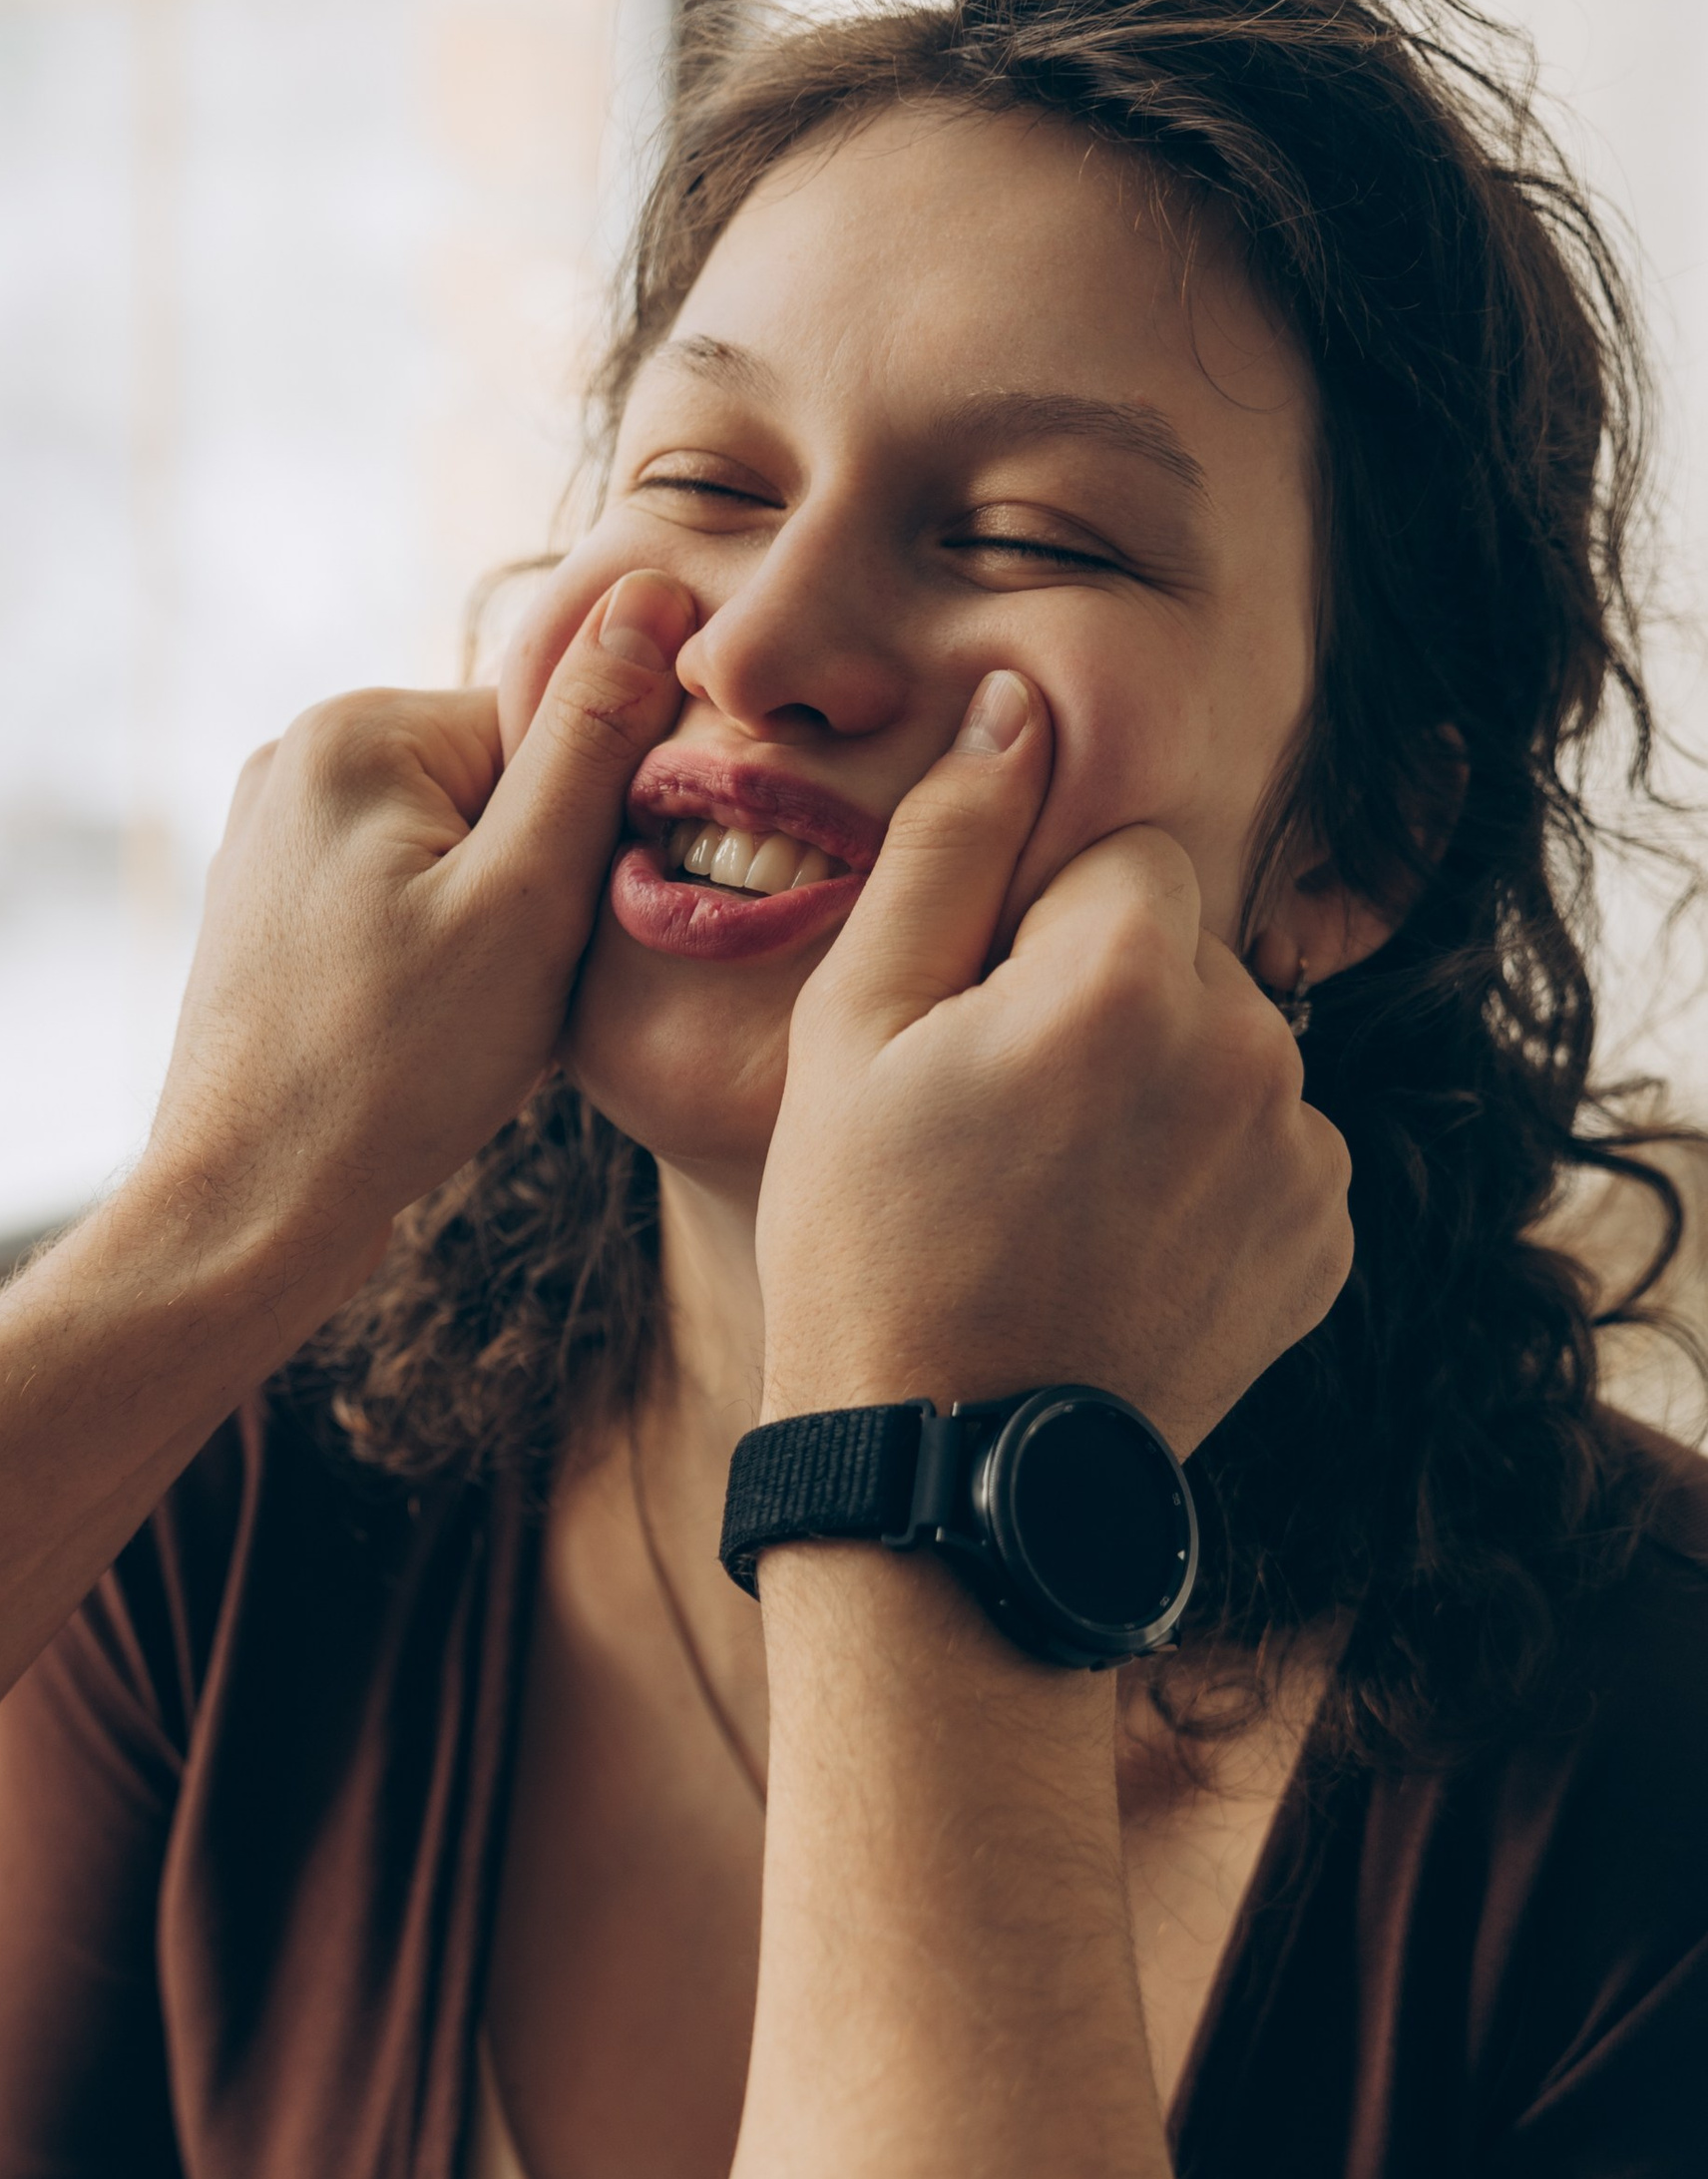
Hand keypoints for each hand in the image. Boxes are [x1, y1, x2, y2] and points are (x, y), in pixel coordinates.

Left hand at [137, 573, 691, 1299]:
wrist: (252, 1202)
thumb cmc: (394, 1067)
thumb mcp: (526, 899)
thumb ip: (591, 745)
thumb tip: (650, 592)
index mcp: (356, 730)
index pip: (544, 735)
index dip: (579, 843)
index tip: (551, 935)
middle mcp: (294, 760)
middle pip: (493, 793)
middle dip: (528, 891)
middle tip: (500, 995)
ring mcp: (268, 837)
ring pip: (452, 858)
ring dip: (489, 936)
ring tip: (453, 1024)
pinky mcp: (266, 909)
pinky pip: (398, 905)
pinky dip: (434, 964)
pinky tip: (417, 1037)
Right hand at [755, 670, 1353, 1455]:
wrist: (945, 1476)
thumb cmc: (866, 1248)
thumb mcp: (854, 1030)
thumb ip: (946, 846)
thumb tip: (1018, 703)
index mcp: (1130, 970)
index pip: (1118, 854)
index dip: (1031, 934)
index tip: (970, 1037)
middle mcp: (1252, 1043)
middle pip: (1181, 951)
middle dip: (1101, 1006)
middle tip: (994, 1132)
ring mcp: (1301, 1153)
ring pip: (1225, 1050)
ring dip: (1154, 1091)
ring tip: (1049, 1204)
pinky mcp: (1323, 1242)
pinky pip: (1265, 1153)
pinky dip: (1200, 1183)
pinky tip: (1110, 1253)